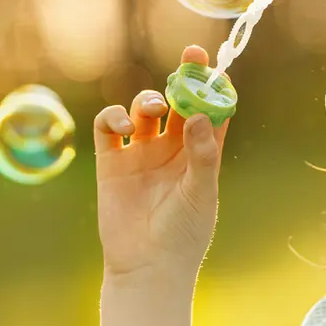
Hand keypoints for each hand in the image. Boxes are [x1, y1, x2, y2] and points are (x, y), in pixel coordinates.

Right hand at [93, 45, 231, 285]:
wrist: (147, 267)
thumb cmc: (183, 234)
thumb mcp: (201, 192)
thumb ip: (202, 154)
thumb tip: (198, 115)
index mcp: (199, 154)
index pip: (209, 111)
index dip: (213, 86)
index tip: (216, 67)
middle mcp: (171, 149)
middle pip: (177, 102)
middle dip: (184, 77)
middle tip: (191, 58)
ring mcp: (141, 153)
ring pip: (143, 109)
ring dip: (150, 99)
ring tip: (154, 108)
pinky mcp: (111, 162)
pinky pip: (108, 126)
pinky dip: (113, 116)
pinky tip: (123, 124)